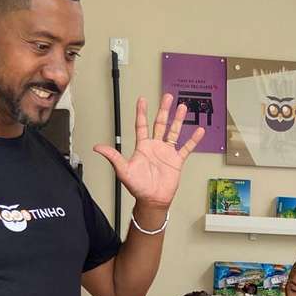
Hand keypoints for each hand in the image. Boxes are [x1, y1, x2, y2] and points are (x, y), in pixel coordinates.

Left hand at [93, 94, 204, 208]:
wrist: (152, 199)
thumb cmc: (137, 187)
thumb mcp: (123, 170)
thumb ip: (112, 156)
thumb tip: (96, 147)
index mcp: (143, 146)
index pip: (142, 125)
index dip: (142, 112)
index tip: (143, 99)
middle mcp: (155, 147)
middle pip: (160, 124)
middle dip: (164, 110)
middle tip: (168, 96)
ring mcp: (167, 153)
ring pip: (174, 132)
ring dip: (178, 120)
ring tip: (183, 107)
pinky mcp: (177, 161)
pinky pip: (186, 148)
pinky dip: (193, 140)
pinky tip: (199, 131)